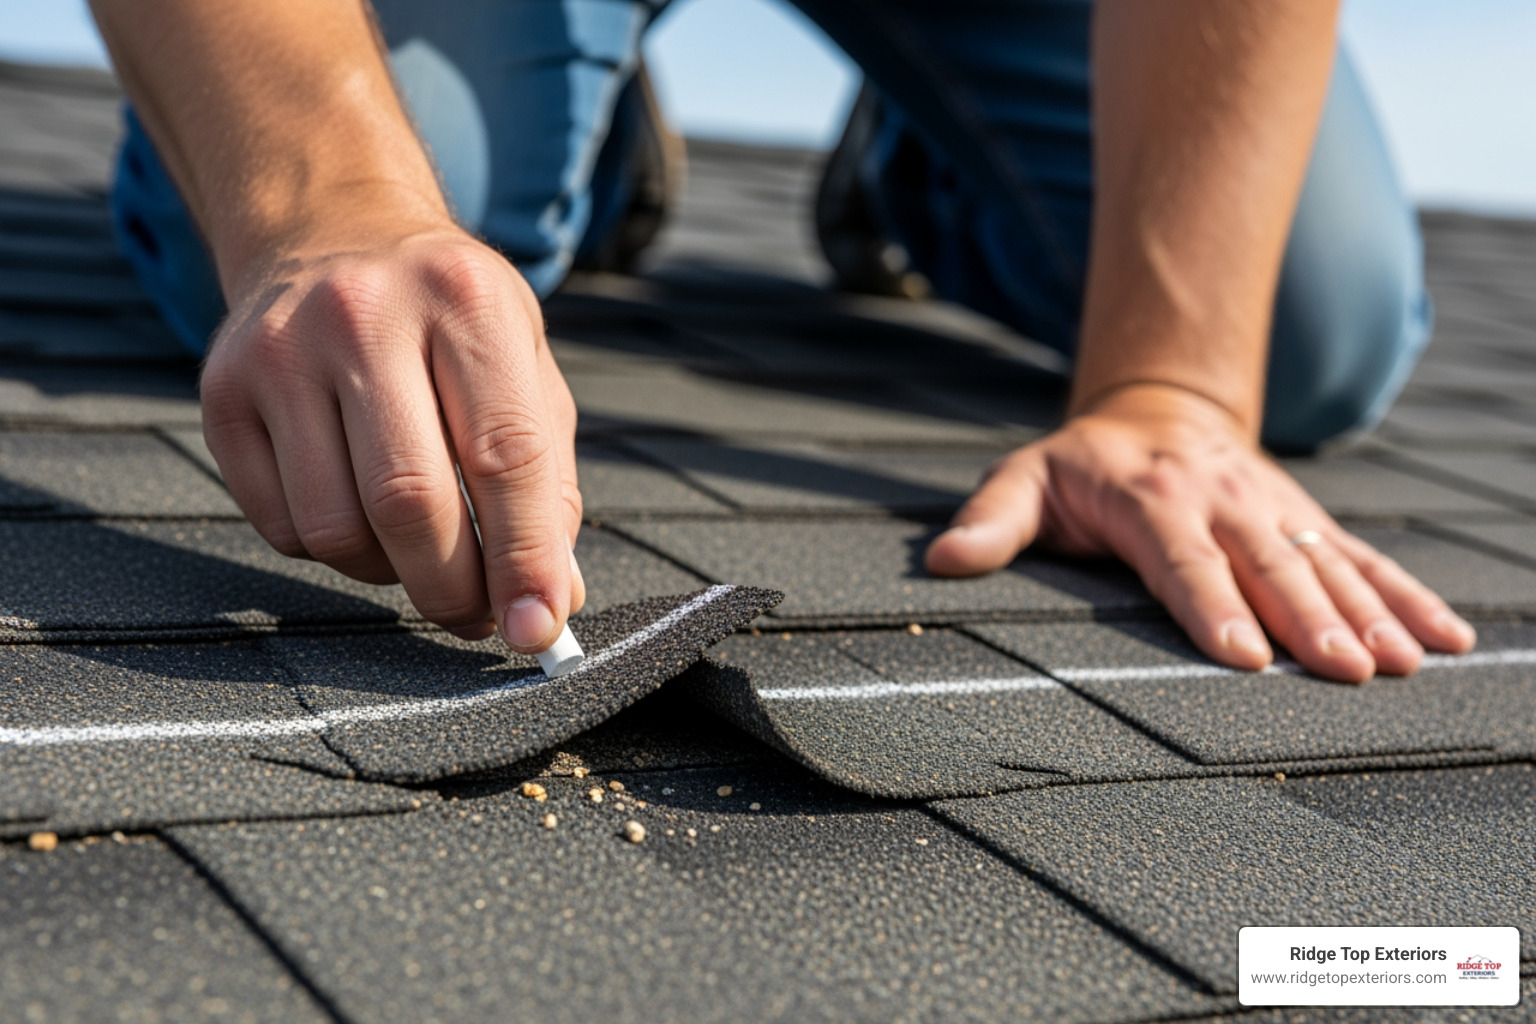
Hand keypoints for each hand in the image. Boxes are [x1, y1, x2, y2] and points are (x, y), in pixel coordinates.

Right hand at [200, 218, 583, 650]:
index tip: (537, 628)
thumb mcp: (525, 366)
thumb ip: (548, 482)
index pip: (505, 453)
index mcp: (465, 301)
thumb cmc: (448, 320)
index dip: (525, 557)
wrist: (334, 232)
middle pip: (409, 501)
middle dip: (453, 587)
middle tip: (476, 614)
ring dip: (388, 572)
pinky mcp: (222, 389)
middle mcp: (365, 314)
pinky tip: (355, 506)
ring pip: (336, 528)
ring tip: (416, 546)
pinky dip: (330, 549)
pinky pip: (281, 526)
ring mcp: (281, 350)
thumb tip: (551, 598)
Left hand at [925, 384, 1474, 681]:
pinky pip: (1361, 554)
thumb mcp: (1026, 478)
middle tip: (1345, 670)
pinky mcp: (1304, 516)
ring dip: (1367, 611)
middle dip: (1308, 618)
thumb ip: (990, 521)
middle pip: (1268, 563)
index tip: (1243, 654)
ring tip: (1401, 662)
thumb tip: (940, 562)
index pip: (1182, 558)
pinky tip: (1447, 637)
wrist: (1158, 405)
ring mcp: (1271, 506)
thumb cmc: (1083, 461)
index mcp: (1150, 497)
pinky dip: (1405, 593)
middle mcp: (1220, 500)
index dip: (1211, 604)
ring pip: (1325, 559)